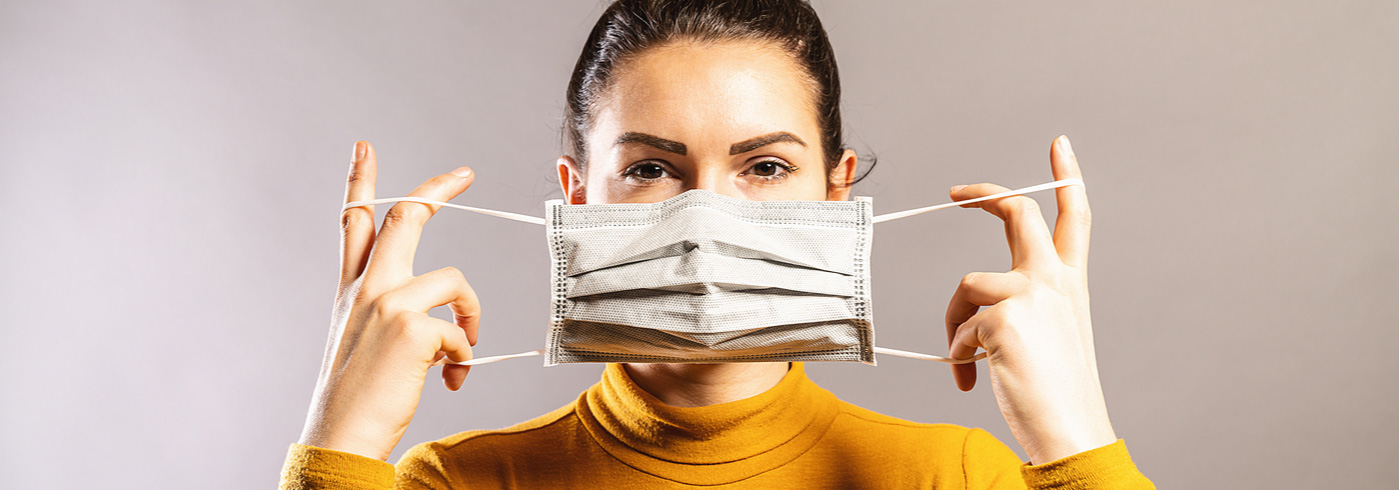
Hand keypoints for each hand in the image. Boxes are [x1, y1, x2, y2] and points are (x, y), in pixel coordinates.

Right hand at [297, 141, 481, 460]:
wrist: (340, 436)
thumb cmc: (358, 399)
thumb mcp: (363, 343)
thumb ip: (392, 316)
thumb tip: (444, 322)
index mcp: (351, 291)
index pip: (353, 222)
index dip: (360, 181)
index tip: (366, 148)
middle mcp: (366, 290)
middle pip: (403, 219)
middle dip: (435, 190)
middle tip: (463, 174)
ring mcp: (388, 304)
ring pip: (454, 280)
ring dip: (472, 315)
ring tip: (463, 354)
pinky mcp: (412, 328)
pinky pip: (461, 332)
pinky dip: (464, 359)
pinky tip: (448, 381)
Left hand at [944, 135, 1116, 463]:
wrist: (1070, 430)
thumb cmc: (1056, 392)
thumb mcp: (1049, 336)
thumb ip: (1022, 306)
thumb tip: (974, 304)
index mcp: (1070, 283)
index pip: (1074, 217)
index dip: (1066, 177)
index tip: (1058, 145)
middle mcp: (1054, 280)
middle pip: (1017, 214)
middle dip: (984, 195)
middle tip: (957, 193)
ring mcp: (1029, 294)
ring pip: (967, 285)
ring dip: (955, 324)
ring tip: (969, 360)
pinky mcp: (1002, 316)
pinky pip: (958, 328)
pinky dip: (958, 355)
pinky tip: (974, 378)